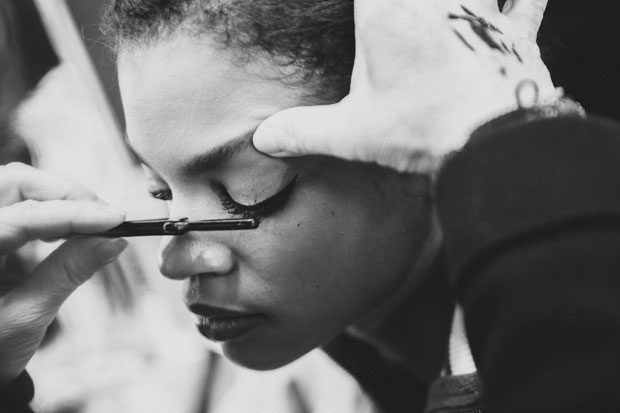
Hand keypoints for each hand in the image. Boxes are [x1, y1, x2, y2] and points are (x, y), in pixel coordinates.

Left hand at [0, 163, 126, 384]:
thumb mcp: (26, 318)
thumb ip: (67, 273)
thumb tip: (113, 243)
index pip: (26, 216)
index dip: (75, 213)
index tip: (116, 221)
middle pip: (16, 182)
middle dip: (64, 192)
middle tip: (105, 215)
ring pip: (17, 186)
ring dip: (58, 198)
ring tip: (93, 223)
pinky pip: (17, 204)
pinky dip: (49, 210)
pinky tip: (70, 229)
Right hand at [253, 0, 554, 171]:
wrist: (494, 143)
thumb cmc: (424, 130)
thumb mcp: (353, 133)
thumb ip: (304, 131)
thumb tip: (264, 138)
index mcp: (386, 10)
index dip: (355, 5)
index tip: (361, 19)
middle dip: (398, 9)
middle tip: (393, 28)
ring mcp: (476, 7)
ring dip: (452, 5)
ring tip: (439, 15)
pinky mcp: (513, 28)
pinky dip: (520, 0)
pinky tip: (508, 6)